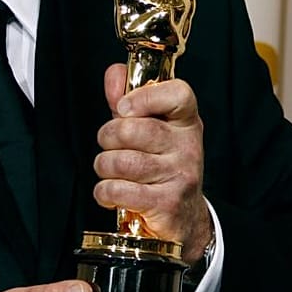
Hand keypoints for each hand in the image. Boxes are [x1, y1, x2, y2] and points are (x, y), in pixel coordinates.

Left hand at [95, 64, 213, 263]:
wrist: (184, 220)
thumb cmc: (161, 169)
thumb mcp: (149, 130)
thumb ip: (128, 100)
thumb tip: (115, 72)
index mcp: (186, 122)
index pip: (178, 94)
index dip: (145, 96)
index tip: (123, 108)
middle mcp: (188, 146)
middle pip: (136, 129)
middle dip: (108, 136)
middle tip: (107, 144)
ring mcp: (180, 175)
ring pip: (124, 161)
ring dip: (104, 166)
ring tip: (108, 170)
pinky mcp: (167, 203)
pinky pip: (121, 190)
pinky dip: (105, 192)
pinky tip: (110, 192)